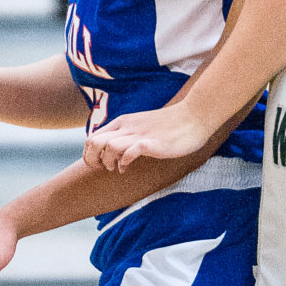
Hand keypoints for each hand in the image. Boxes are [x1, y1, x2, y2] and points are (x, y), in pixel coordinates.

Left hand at [83, 102, 211, 172]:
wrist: (195, 116)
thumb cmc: (171, 124)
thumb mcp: (143, 125)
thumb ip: (129, 133)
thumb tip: (116, 150)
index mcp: (123, 122)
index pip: (92, 138)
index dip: (90, 154)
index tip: (100, 164)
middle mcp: (126, 127)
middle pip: (93, 143)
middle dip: (92, 160)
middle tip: (104, 169)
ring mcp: (138, 134)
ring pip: (106, 147)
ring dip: (107, 162)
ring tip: (117, 168)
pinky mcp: (150, 143)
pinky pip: (127, 153)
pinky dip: (123, 163)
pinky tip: (128, 168)